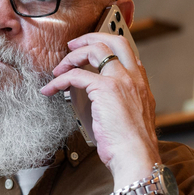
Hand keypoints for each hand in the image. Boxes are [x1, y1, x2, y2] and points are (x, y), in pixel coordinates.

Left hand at [39, 32, 159, 181]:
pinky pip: (77, 75)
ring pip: (96, 50)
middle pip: (114, 41)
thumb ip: (117, 104)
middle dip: (91, 38)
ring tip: (59, 67)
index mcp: (141, 84)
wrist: (136, 156)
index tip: (91, 50)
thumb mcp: (129, 118)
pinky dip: (60, 80)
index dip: (107, 46)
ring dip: (73, 55)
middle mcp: (134, 78)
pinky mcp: (106, 89)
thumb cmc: (131, 146)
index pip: (127, 53)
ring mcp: (122, 81)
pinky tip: (52, 88)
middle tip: (73, 45)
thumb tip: (95, 101)